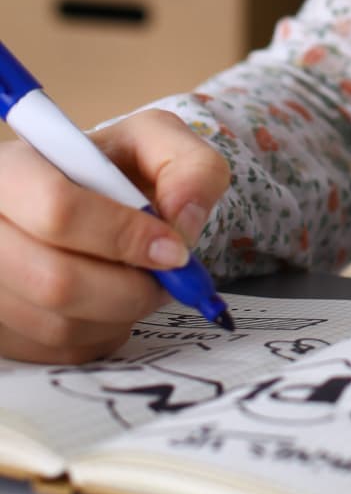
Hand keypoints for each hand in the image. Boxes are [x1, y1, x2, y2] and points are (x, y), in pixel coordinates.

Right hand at [0, 108, 230, 363]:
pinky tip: (112, 306)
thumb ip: (189, 166)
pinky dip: (98, 336)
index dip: (123, 237)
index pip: (58, 210)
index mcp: (13, 170)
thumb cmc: (114, 168)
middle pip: (54, 280)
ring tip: (142, 287)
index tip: (173, 250)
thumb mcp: (157, 141)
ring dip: (119, 315)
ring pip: (55, 324)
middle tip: (167, 282)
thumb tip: (182, 221)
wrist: (85, 197)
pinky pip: (53, 352)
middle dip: (130, 290)